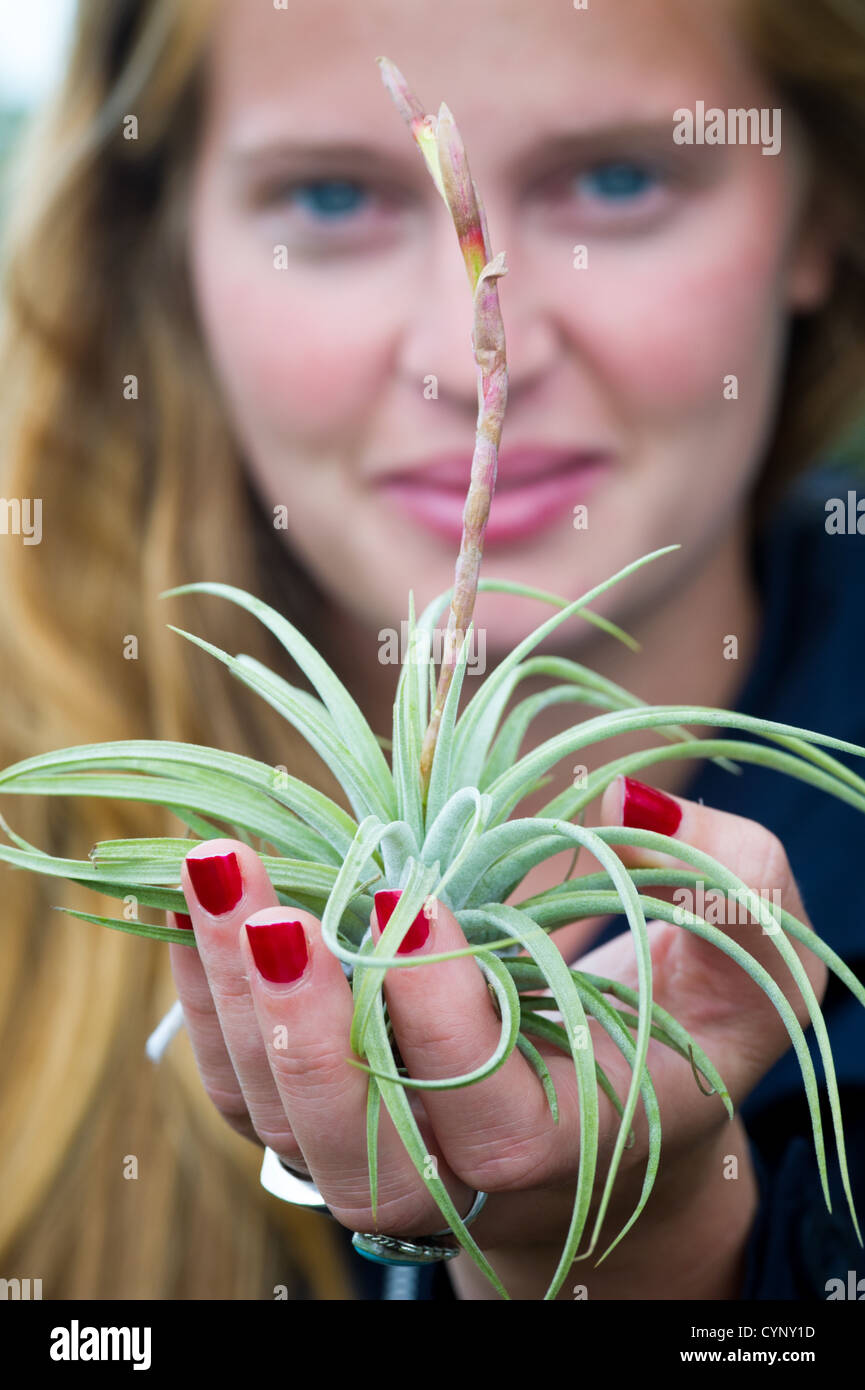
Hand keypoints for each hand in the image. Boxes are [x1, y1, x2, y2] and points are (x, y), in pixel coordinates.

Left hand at [167, 774, 827, 1299]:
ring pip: (276, 1111)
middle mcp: (457, 1178)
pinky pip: (235, 1085)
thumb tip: (623, 804)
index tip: (414, 899)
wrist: (610, 1121)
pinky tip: (201, 902)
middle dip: (304, 1019)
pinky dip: (204, 997)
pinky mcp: (319, 1119)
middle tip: (272, 905)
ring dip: (235, 994)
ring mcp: (375, 1155)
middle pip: (355, 1137)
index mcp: (570, 1146)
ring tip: (218, 870)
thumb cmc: (687, 1027)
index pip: (490, 1124)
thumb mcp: (755, 958)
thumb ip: (731, 883)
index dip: (444, 1022)